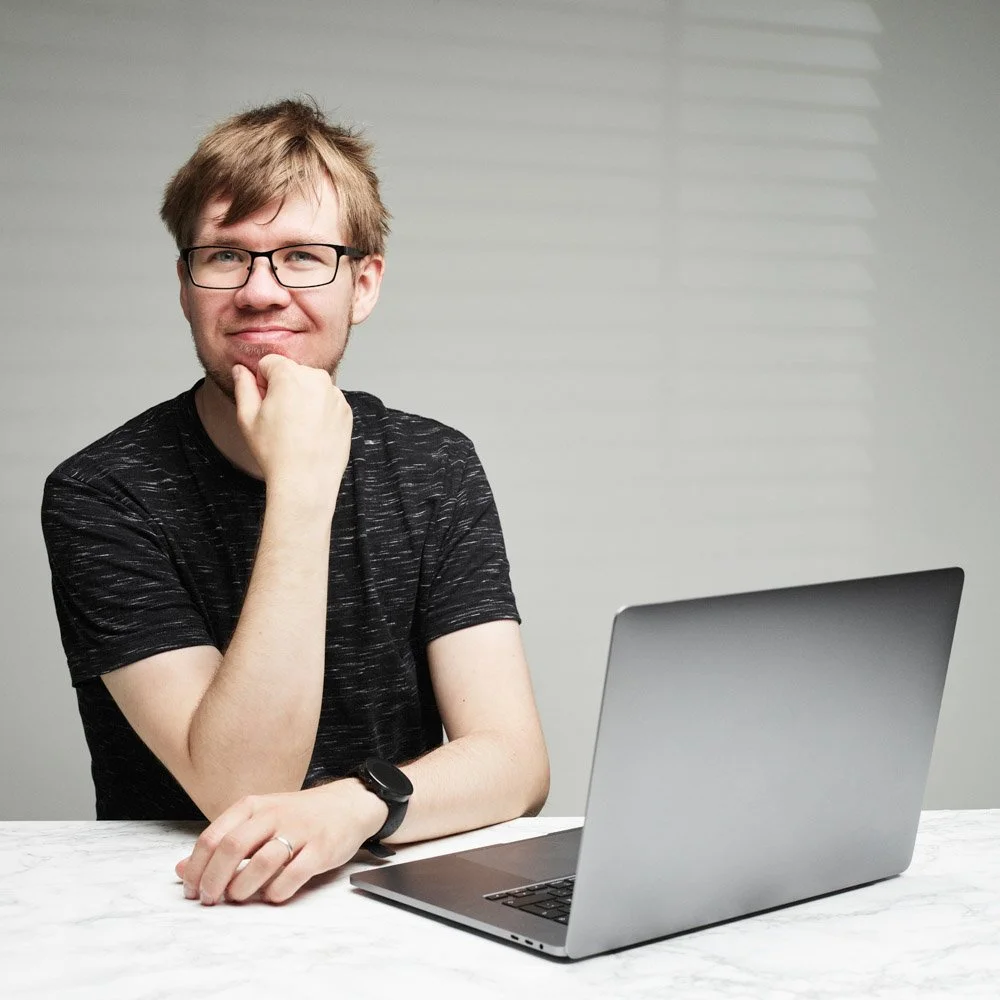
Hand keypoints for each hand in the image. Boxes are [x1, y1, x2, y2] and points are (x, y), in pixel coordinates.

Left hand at [176, 781, 386, 904]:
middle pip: (232, 848)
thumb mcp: (257, 820)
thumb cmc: (297, 816)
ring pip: (261, 862)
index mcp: (254, 806)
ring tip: (237, 898)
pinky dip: (277, 892)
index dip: (195, 867)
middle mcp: (274, 815)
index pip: (212, 837)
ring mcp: (299, 830)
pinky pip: (293, 875)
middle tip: (209, 899)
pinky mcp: (321, 848)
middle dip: (213, 880)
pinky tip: (271, 896)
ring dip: (242, 888)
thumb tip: (180, 869)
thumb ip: (222, 842)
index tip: (190, 889)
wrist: (348, 804)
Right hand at [232, 355, 352, 501]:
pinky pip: (327, 401)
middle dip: (283, 388)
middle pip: (293, 372)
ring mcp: (335, 394)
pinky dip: (319, 411)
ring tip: (296, 428)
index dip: (261, 382)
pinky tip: (311, 433)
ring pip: (311, 386)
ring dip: (302, 398)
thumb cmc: (274, 452)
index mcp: (290, 375)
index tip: (264, 403)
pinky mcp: (346, 410)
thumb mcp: (247, 417)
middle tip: (279, 419)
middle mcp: (317, 378)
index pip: (269, 363)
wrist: (306, 481)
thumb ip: (243, 386)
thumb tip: (242, 370)